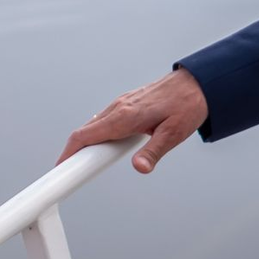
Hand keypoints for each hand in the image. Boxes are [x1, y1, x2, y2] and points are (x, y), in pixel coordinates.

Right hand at [56, 67, 208, 173]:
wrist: (198, 83)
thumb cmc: (187, 106)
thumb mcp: (173, 134)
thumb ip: (153, 152)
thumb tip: (139, 168)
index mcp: (125, 116)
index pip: (84, 135)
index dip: (68, 154)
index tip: (59, 171)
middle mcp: (118, 107)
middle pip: (84, 132)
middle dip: (73, 153)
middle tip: (70, 175)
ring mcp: (121, 103)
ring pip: (93, 125)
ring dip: (86, 144)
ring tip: (87, 166)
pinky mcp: (127, 103)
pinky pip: (104, 120)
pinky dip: (97, 135)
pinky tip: (106, 147)